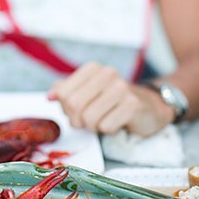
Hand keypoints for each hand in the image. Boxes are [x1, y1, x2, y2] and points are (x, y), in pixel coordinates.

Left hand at [48, 62, 174, 136]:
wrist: (149, 106)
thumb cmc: (113, 100)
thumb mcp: (88, 92)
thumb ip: (66, 92)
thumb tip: (50, 96)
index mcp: (92, 68)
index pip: (63, 93)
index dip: (66, 108)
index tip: (76, 111)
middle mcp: (107, 73)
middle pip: (74, 105)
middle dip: (78, 120)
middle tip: (88, 121)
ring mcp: (121, 87)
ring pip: (89, 118)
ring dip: (94, 126)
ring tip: (104, 120)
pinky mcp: (133, 104)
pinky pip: (106, 126)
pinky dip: (108, 130)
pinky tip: (118, 121)